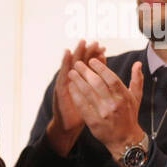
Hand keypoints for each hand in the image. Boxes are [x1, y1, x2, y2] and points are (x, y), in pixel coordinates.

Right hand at [46, 40, 104, 154]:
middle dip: (86, 51)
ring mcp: (65, 83)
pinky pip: (63, 74)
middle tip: (92, 41)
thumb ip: (100, 83)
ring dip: (75, 53)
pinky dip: (64, 63)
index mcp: (82, 81)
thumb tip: (107, 69)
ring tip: (81, 42)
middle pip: (80, 61)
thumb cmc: (83, 111)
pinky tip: (67, 54)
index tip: (102, 47)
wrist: (68, 125)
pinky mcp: (59, 89)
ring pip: (70, 64)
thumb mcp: (94, 97)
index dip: (95, 56)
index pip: (90, 65)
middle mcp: (73, 79)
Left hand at [67, 58, 145, 159]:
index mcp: (124, 96)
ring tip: (71, 72)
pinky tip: (71, 87)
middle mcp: (114, 104)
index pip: (111, 78)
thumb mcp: (136, 97)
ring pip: (88, 93)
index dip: (101, 68)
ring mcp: (103, 114)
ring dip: (78, 81)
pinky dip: (76, 95)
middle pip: (97, 84)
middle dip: (86, 72)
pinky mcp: (94, 122)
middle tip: (77, 63)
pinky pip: (82, 106)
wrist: (125, 140)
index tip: (92, 60)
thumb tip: (137, 63)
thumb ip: (137, 79)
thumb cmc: (129, 116)